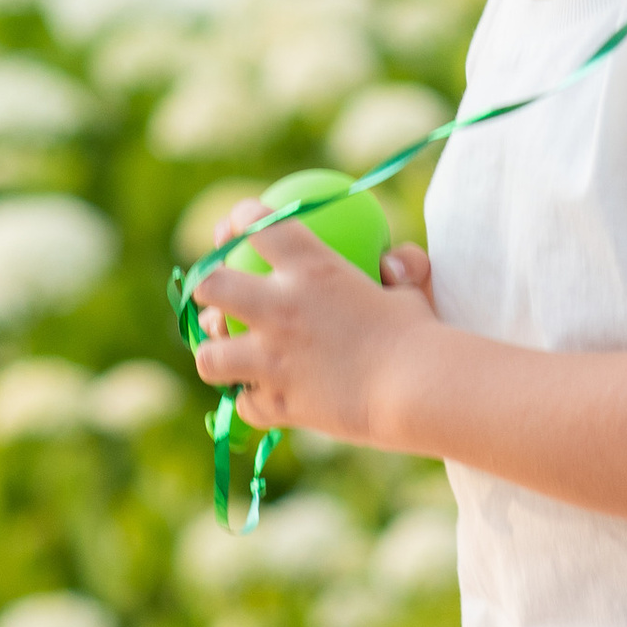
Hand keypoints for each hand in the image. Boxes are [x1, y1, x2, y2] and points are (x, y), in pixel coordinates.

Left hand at [193, 225, 436, 447]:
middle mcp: (280, 307)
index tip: (235, 227)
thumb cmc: (420, 335)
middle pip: (211, 285)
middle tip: (216, 297)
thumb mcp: (409, 290)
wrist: (420, 389)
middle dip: (206, 289)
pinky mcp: (277, 403)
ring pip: (209, 357)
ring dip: (216, 356)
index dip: (238, 221)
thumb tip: (392, 261)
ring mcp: (273, 358)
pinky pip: (244, 405)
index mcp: (311, 267)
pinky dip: (252, 403)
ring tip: (227, 357)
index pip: (255, 223)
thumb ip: (398, 270)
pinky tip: (263, 400)